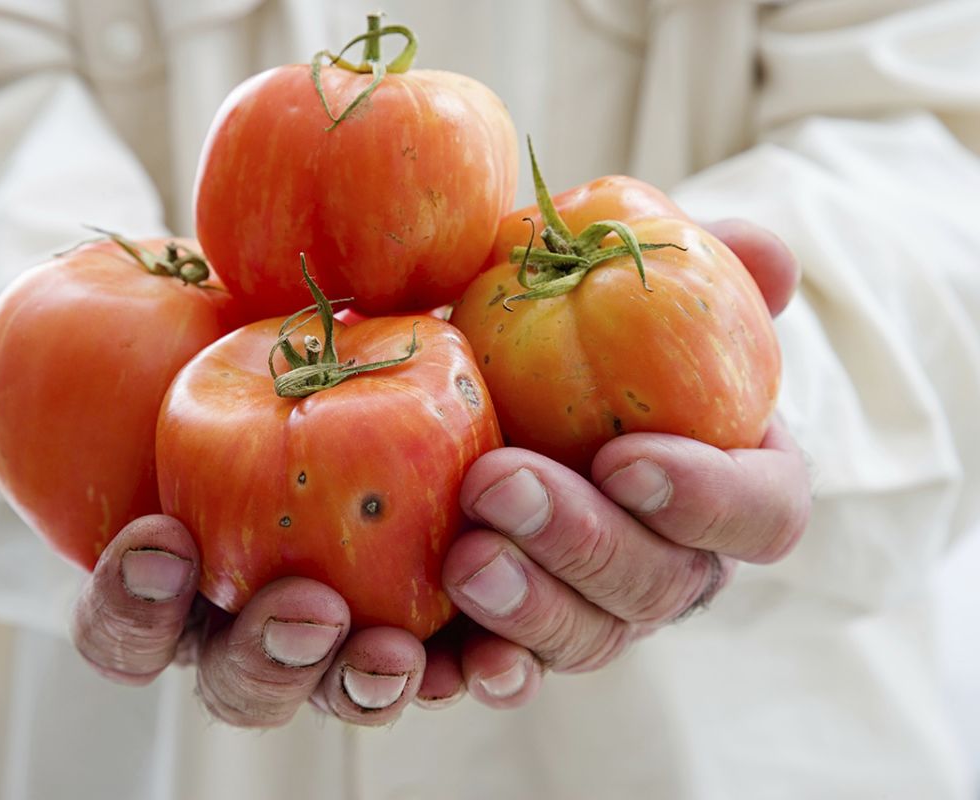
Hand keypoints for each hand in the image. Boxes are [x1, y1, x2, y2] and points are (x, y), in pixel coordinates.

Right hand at [0, 313, 427, 726]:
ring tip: (396, 648)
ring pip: (340, 690)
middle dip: (264, 660)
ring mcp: (342, 630)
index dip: (130, 604)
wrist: (330, 343)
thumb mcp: (118, 337)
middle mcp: (247, 624)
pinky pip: (447, 665)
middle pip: (240, 683)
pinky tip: (488, 652)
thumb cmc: (201, 354)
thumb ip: (23, 350)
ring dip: (364, 683)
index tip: (158, 539)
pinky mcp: (430, 612)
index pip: (124, 628)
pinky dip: (467, 668)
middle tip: (304, 607)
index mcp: (167, 584)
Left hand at [434, 219, 810, 707]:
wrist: (485, 382)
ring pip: (588, 639)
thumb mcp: (625, 286)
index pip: (762, 513)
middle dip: (584, 542)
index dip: (707, 498)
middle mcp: (674, 560)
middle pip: (662, 587)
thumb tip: (770, 257)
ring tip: (462, 559)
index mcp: (728, 484)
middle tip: (499, 484)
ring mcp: (600, 608)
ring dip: (529, 609)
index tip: (625, 456)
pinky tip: (431, 660)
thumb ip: (699, 269)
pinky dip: (477, 670)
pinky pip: (509, 672)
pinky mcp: (521, 635)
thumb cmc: (578, 331)